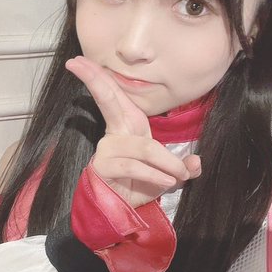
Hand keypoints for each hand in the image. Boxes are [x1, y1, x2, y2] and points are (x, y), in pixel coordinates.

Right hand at [65, 56, 200, 207]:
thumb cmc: (141, 185)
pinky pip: (134, 166)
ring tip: (178, 176)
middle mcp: (115, 132)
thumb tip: (196, 163)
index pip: (115, 95)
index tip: (80, 60)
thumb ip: (182, 166)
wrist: (122, 212)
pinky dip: (155, 174)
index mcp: (128, 125)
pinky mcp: (104, 167)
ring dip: (166, 163)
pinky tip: (166, 182)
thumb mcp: (167, 174)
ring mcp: (107, 149)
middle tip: (75, 62)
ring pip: (143, 147)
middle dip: (93, 79)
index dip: (99, 76)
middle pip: (107, 99)